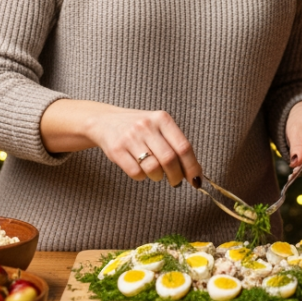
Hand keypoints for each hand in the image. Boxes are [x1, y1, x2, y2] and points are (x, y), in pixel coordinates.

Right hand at [42, 99, 201, 185]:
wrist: (105, 121)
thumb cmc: (139, 128)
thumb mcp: (158, 127)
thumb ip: (175, 145)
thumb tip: (195, 172)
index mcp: (162, 119)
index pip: (184, 147)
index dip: (192, 167)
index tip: (196, 179)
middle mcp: (146, 126)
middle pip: (170, 159)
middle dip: (176, 176)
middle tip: (176, 182)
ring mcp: (130, 137)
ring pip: (153, 168)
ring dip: (158, 177)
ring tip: (156, 173)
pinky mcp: (117, 150)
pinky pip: (136, 173)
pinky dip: (142, 177)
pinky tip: (140, 170)